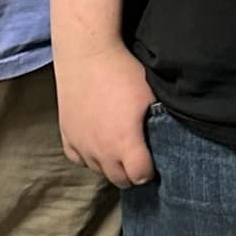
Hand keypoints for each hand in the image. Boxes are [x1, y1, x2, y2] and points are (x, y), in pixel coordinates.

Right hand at [57, 42, 156, 187]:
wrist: (86, 55)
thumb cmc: (123, 72)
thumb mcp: (151, 97)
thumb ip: (158, 124)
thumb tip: (169, 136)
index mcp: (124, 143)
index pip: (140, 176)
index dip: (151, 170)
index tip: (154, 159)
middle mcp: (100, 151)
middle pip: (120, 180)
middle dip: (132, 172)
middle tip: (140, 156)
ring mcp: (81, 144)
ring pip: (99, 171)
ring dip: (111, 165)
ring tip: (120, 148)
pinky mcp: (67, 136)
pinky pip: (79, 159)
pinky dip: (90, 156)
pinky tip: (98, 143)